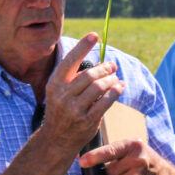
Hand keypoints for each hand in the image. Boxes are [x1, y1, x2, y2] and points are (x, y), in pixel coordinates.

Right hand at [40, 34, 123, 153]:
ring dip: (111, 80)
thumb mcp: (60, 92)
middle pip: (90, 74)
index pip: (70, 60)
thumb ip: (74, 77)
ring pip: (99, 87)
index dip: (82, 46)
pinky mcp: (86, 121)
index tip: (94, 35)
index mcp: (55, 84)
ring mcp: (74, 109)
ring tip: (116, 79)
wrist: (56, 139)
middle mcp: (63, 95)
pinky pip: (105, 102)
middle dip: (105, 68)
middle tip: (113, 65)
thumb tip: (100, 62)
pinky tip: (120, 88)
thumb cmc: (61, 110)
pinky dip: (115, 92)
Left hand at [79, 138, 163, 174]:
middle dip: (108, 170)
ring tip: (128, 174)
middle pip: (107, 170)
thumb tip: (81, 158)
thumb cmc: (139, 158)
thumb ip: (109, 150)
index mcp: (133, 145)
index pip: (110, 151)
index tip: (82, 162)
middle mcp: (138, 159)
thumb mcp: (129, 147)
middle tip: (121, 166)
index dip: (94, 156)